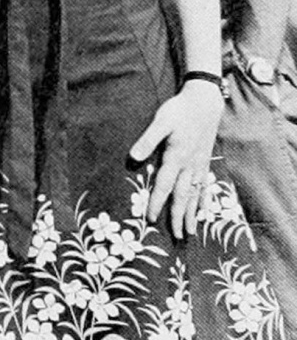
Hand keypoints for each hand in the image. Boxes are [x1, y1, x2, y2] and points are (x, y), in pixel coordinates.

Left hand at [128, 81, 224, 238]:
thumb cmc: (179, 111)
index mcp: (176, 157)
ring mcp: (199, 165)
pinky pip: (205, 186)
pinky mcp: (205, 162)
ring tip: (191, 231)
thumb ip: (148, 140)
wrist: (204, 103)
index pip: (164, 185)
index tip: (151, 219)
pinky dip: (204, 200)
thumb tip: (133, 157)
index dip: (157, 203)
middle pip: (183, 196)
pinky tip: (204, 211)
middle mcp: (190, 165)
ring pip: (195, 195)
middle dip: (179, 217)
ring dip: (192, 214)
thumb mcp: (160, 122)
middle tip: (177, 236)